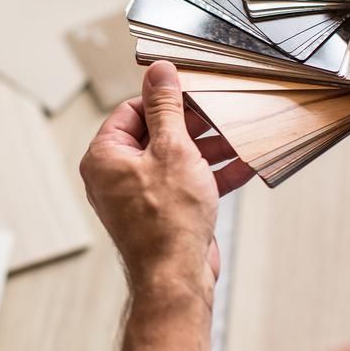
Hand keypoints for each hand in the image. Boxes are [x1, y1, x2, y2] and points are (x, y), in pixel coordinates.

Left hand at [79, 61, 253, 294]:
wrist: (177, 278)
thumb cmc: (168, 218)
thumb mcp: (172, 149)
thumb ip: (166, 108)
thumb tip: (158, 72)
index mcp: (105, 156)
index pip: (131, 110)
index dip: (163, 99)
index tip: (191, 91)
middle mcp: (117, 175)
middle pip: (156, 133)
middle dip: (192, 124)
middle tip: (218, 111)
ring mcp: (140, 196)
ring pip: (176, 158)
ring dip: (208, 147)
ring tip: (238, 134)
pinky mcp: (164, 213)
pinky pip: (187, 183)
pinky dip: (212, 174)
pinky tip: (244, 164)